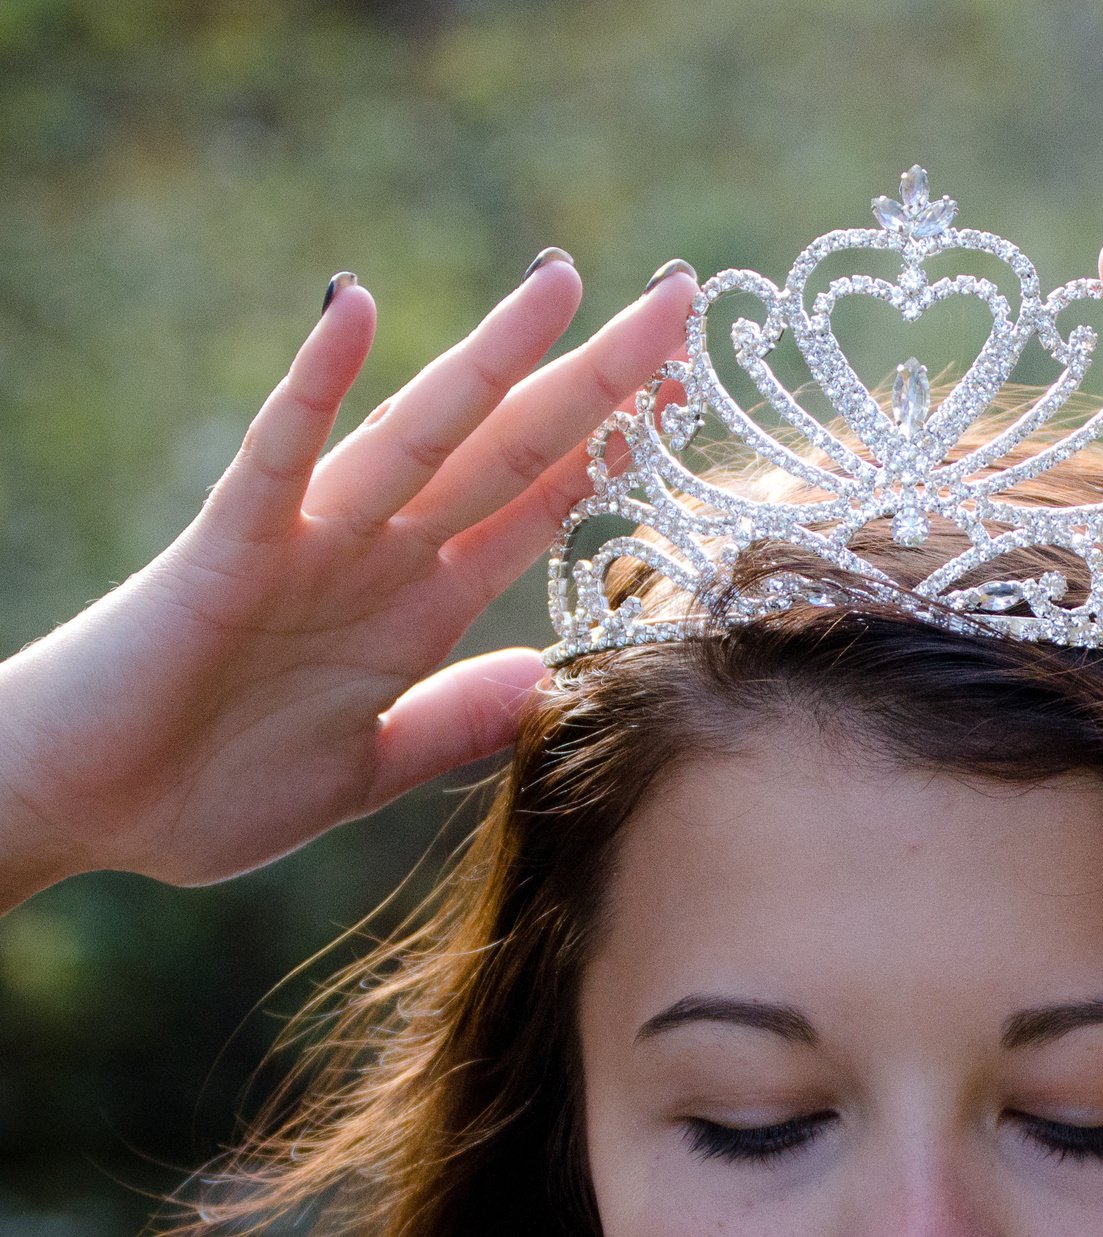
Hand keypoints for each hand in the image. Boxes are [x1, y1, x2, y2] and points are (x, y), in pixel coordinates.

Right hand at [0, 253, 695, 908]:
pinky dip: (314, 383)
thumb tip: (551, 681)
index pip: (540, 504)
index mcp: (420, 607)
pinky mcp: (228, 547)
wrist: (72, 812)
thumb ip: (453, 723)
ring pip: (422, 430)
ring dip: (495, 357)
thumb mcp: (364, 771)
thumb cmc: (202, 787)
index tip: (691, 391)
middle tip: (680, 300)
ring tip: (566, 281)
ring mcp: (309, 541)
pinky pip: (278, 452)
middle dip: (599, 380)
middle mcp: (380, 555)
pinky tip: (354, 310)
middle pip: (511, 448)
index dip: (618, 447)